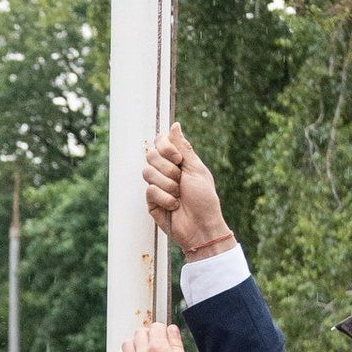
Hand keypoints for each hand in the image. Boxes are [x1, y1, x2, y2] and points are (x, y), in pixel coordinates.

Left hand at [114, 321, 201, 351]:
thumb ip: (177, 346)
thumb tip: (172, 330)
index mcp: (159, 349)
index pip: (156, 327)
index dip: (163, 330)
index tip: (167, 336)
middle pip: (140, 333)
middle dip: (149, 334)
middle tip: (157, 343)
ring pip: (126, 344)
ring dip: (135, 343)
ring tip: (143, 350)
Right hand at [142, 121, 235, 261]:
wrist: (201, 226)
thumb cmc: (204, 199)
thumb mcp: (196, 169)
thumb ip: (183, 147)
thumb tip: (175, 125)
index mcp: (178, 161)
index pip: (160, 142)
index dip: (165, 147)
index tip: (178, 158)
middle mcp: (165, 171)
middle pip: (151, 155)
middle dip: (167, 168)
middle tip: (180, 180)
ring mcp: (157, 185)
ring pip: (147, 172)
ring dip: (167, 184)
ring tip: (178, 195)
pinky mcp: (151, 201)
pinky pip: (150, 190)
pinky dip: (165, 198)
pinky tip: (173, 206)